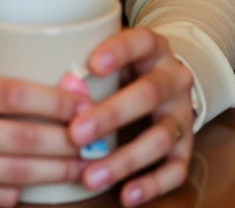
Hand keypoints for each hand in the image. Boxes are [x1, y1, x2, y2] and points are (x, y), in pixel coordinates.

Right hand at [0, 60, 88, 204]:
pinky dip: (25, 191)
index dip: (53, 100)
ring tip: (85, 166)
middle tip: (97, 140)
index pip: (12, 94)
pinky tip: (49, 183)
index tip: (84, 102)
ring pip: (14, 173)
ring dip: (56, 171)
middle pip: (20, 139)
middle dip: (66, 142)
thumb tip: (58, 72)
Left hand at [67, 28, 193, 205]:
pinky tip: (126, 195)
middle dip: (111, 115)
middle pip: (148, 94)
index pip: (140, 42)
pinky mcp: (187, 145)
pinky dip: (151, 185)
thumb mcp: (112, 54)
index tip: (92, 64)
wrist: (164, 80)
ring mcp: (183, 113)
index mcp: (153, 48)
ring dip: (124, 159)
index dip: (119, 52)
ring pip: (161, 137)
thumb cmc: (124, 66)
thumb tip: (47, 80)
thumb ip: (88, 65)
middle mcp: (173, 78)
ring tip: (91, 176)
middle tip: (76, 133)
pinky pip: (176, 169)